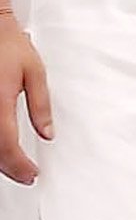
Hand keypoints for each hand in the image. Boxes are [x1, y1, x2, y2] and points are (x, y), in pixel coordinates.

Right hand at [0, 17, 51, 184]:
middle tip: (25, 174)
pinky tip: (0, 148)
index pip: (7, 145)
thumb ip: (41, 105)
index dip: (19, 165)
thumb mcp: (35, 73)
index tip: (31, 174)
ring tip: (14, 165)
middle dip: (8, 167)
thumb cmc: (9, 45)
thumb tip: (47, 133)